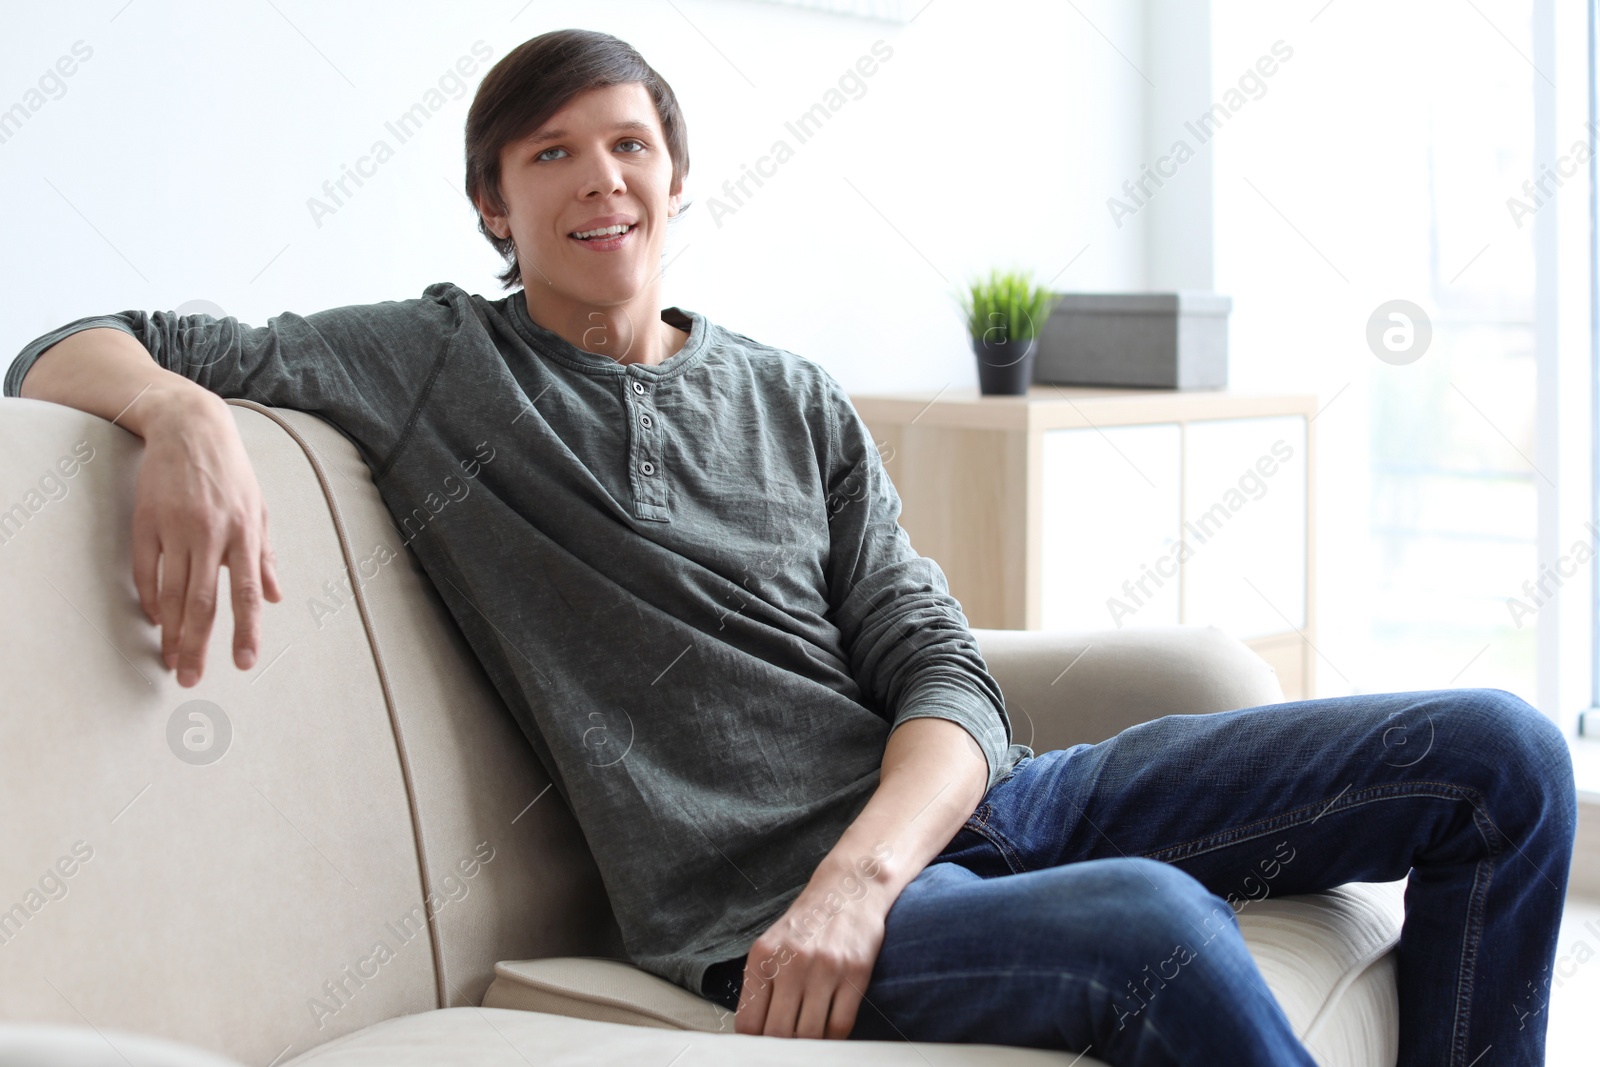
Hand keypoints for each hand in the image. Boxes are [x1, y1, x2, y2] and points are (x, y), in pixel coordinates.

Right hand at [133, 390, 281, 684]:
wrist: (190, 428)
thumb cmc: (231, 472)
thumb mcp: (260, 508)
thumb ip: (265, 556)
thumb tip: (274, 597)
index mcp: (244, 533)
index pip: (244, 592)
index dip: (244, 630)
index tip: (242, 662)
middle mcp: (211, 534)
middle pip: (201, 602)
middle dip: (197, 645)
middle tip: (190, 678)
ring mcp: (175, 529)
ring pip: (171, 592)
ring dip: (170, 631)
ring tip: (170, 660)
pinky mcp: (146, 522)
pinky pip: (145, 571)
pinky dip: (149, 599)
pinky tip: (154, 620)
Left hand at [735, 850, 892, 1039]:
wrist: (849, 888)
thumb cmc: (808, 922)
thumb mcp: (772, 945)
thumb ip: (760, 984)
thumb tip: (754, 1033)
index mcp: (763, 957)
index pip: (749, 1022)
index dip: (754, 1044)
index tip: (762, 1048)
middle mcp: (791, 962)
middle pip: (778, 1033)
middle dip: (782, 1047)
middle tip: (788, 1045)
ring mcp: (824, 968)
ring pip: (810, 1034)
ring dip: (809, 1044)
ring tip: (809, 1037)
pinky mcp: (855, 973)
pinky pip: (840, 1025)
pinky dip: (834, 1037)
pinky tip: (830, 1030)